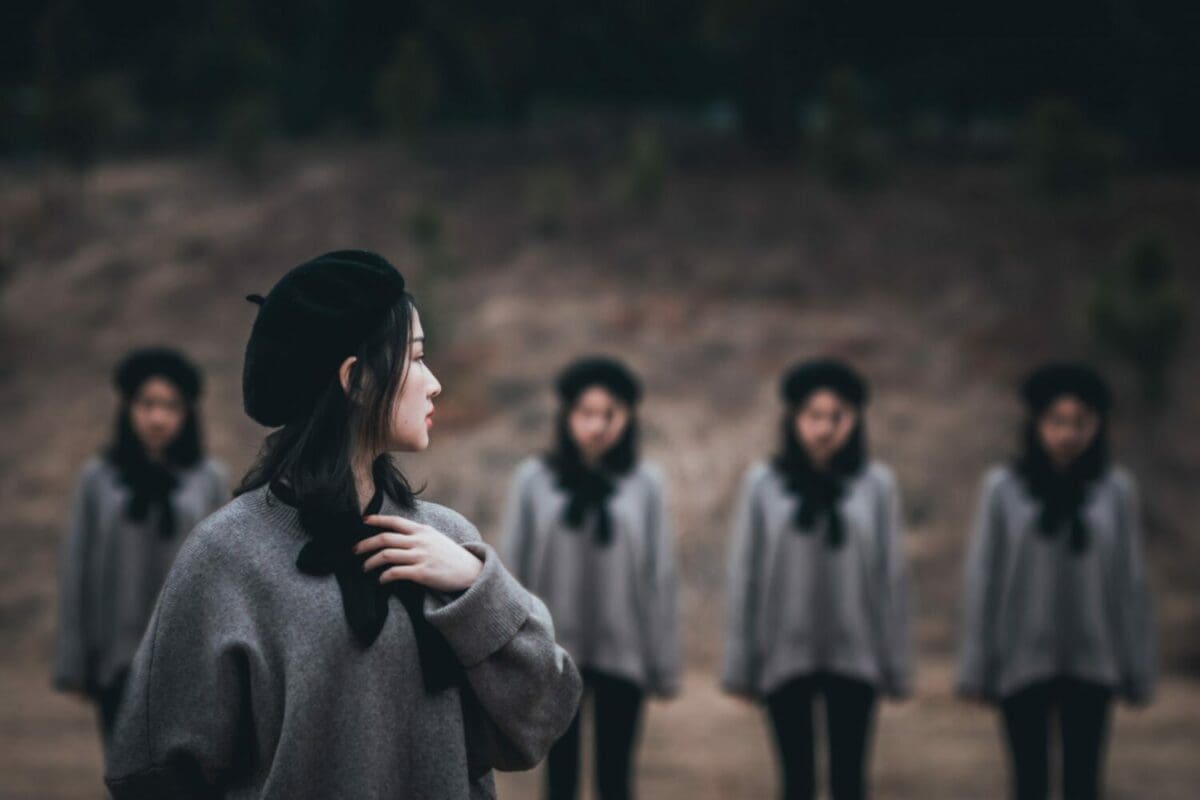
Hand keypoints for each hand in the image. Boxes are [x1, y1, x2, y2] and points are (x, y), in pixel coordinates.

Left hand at [355, 515, 482, 592]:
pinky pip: (395, 573)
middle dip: (365, 544)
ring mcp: (420, 556)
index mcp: (422, 530)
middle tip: (354, 550)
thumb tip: (398, 536)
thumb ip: (418, 535)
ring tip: (364, 568)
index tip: (363, 521)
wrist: (470, 571)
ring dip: (370, 562)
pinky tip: (381, 580)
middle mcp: (419, 541)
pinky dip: (384, 577)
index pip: (395, 521)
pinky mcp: (421, 573)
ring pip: (386, 555)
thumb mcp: (436, 538)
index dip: (377, 520)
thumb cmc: (451, 556)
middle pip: (384, 538)